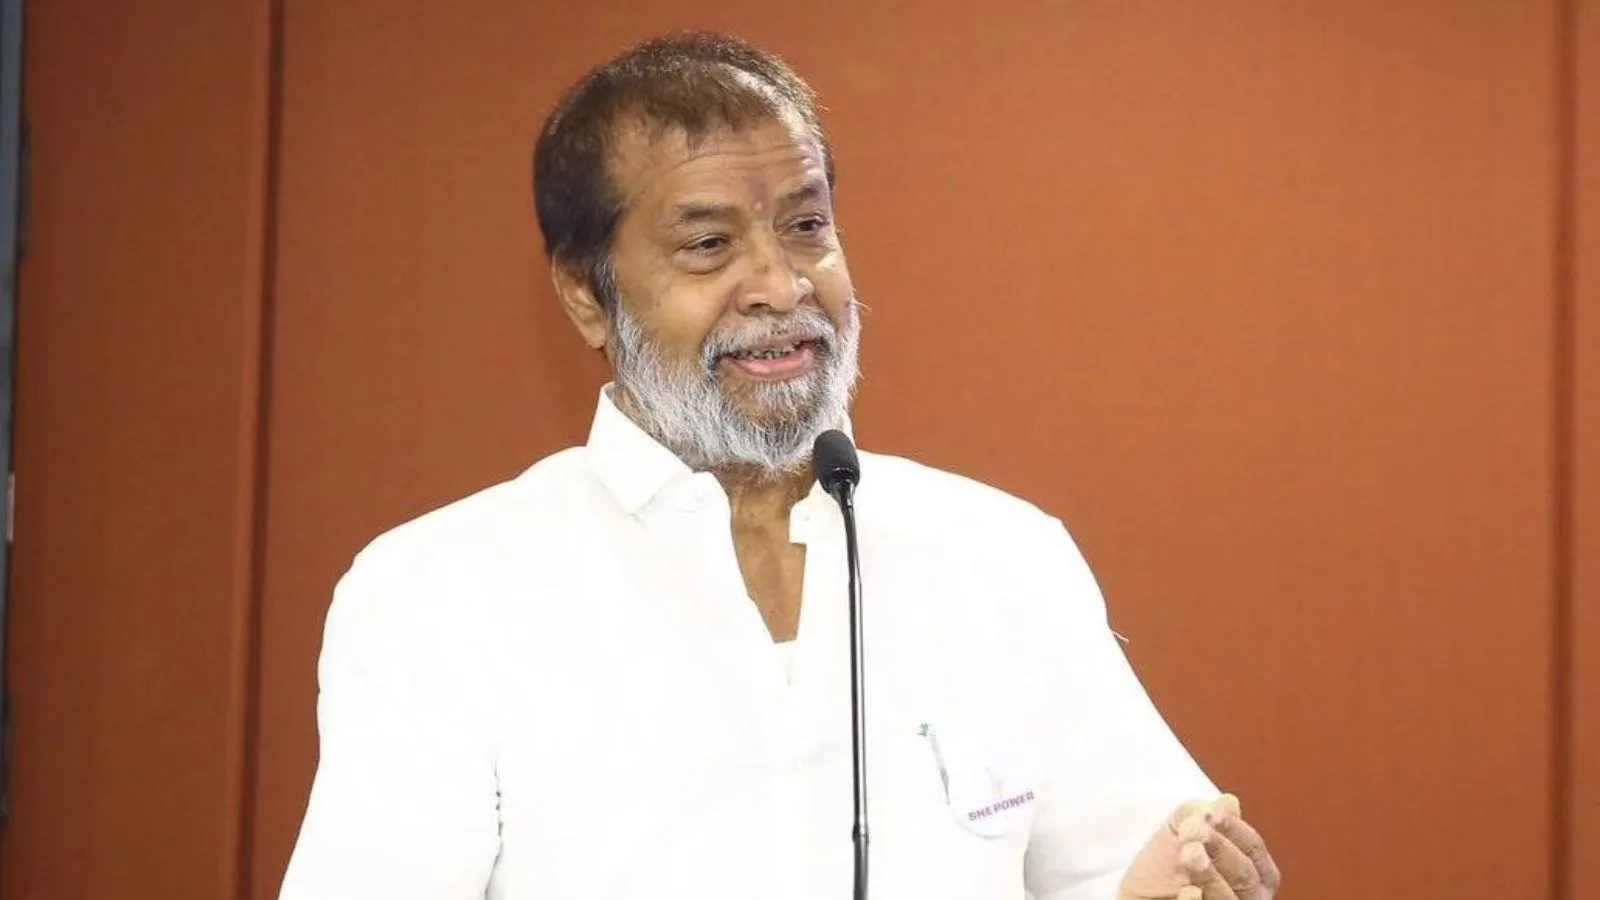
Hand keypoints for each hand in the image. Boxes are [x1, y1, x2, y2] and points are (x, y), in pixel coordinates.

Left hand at [1116, 794, 1281, 899]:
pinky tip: (1188, 892)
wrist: (1136, 896)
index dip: (1233, 828)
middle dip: (1220, 849)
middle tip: (1192, 831)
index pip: (1253, 848)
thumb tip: (1228, 802)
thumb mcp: (1177, 831)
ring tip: (1189, 853)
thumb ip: (1198, 813)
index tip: (1208, 814)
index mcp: (1255, 872)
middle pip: (1245, 874)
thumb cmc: (1164, 864)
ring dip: (1210, 875)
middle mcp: (1248, 898)